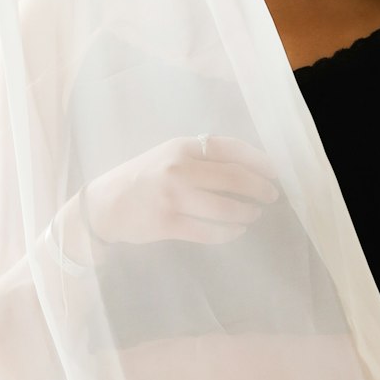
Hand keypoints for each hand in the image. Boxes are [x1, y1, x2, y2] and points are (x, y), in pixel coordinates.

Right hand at [82, 135, 280, 246]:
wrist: (105, 204)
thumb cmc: (143, 178)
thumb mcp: (168, 155)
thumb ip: (200, 156)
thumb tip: (247, 167)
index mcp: (181, 146)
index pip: (230, 148)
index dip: (258, 160)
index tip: (274, 171)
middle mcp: (178, 168)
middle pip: (234, 178)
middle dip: (259, 188)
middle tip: (270, 196)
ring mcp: (173, 197)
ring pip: (225, 208)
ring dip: (247, 213)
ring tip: (253, 215)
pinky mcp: (168, 224)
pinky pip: (210, 231)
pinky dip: (229, 233)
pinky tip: (236, 231)